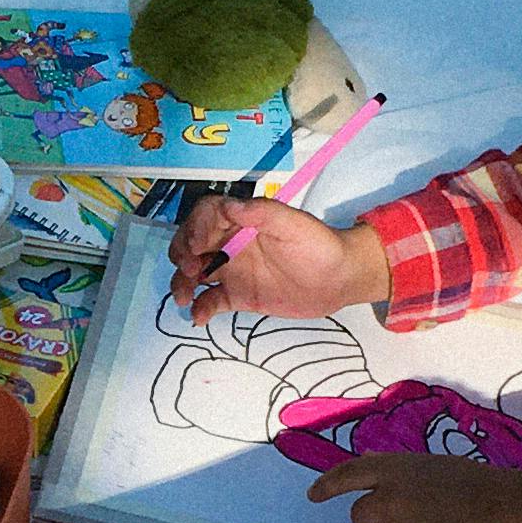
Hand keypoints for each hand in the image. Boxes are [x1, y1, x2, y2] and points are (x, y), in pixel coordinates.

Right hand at [169, 197, 389, 324]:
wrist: (339, 279)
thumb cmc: (319, 245)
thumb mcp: (293, 223)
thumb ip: (261, 212)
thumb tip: (230, 205)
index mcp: (242, 222)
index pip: (206, 216)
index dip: (194, 227)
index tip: (197, 246)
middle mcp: (231, 243)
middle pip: (191, 244)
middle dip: (182, 255)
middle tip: (191, 270)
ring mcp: (233, 270)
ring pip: (195, 273)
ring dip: (183, 283)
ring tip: (185, 297)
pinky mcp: (238, 296)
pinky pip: (210, 301)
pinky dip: (200, 309)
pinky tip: (199, 317)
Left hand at [303, 452, 521, 522]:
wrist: (506, 511)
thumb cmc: (474, 485)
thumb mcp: (430, 466)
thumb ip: (394, 470)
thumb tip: (364, 464)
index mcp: (393, 469)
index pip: (347, 475)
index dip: (327, 486)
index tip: (314, 496)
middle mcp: (387, 498)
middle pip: (359, 517)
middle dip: (379, 521)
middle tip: (417, 519)